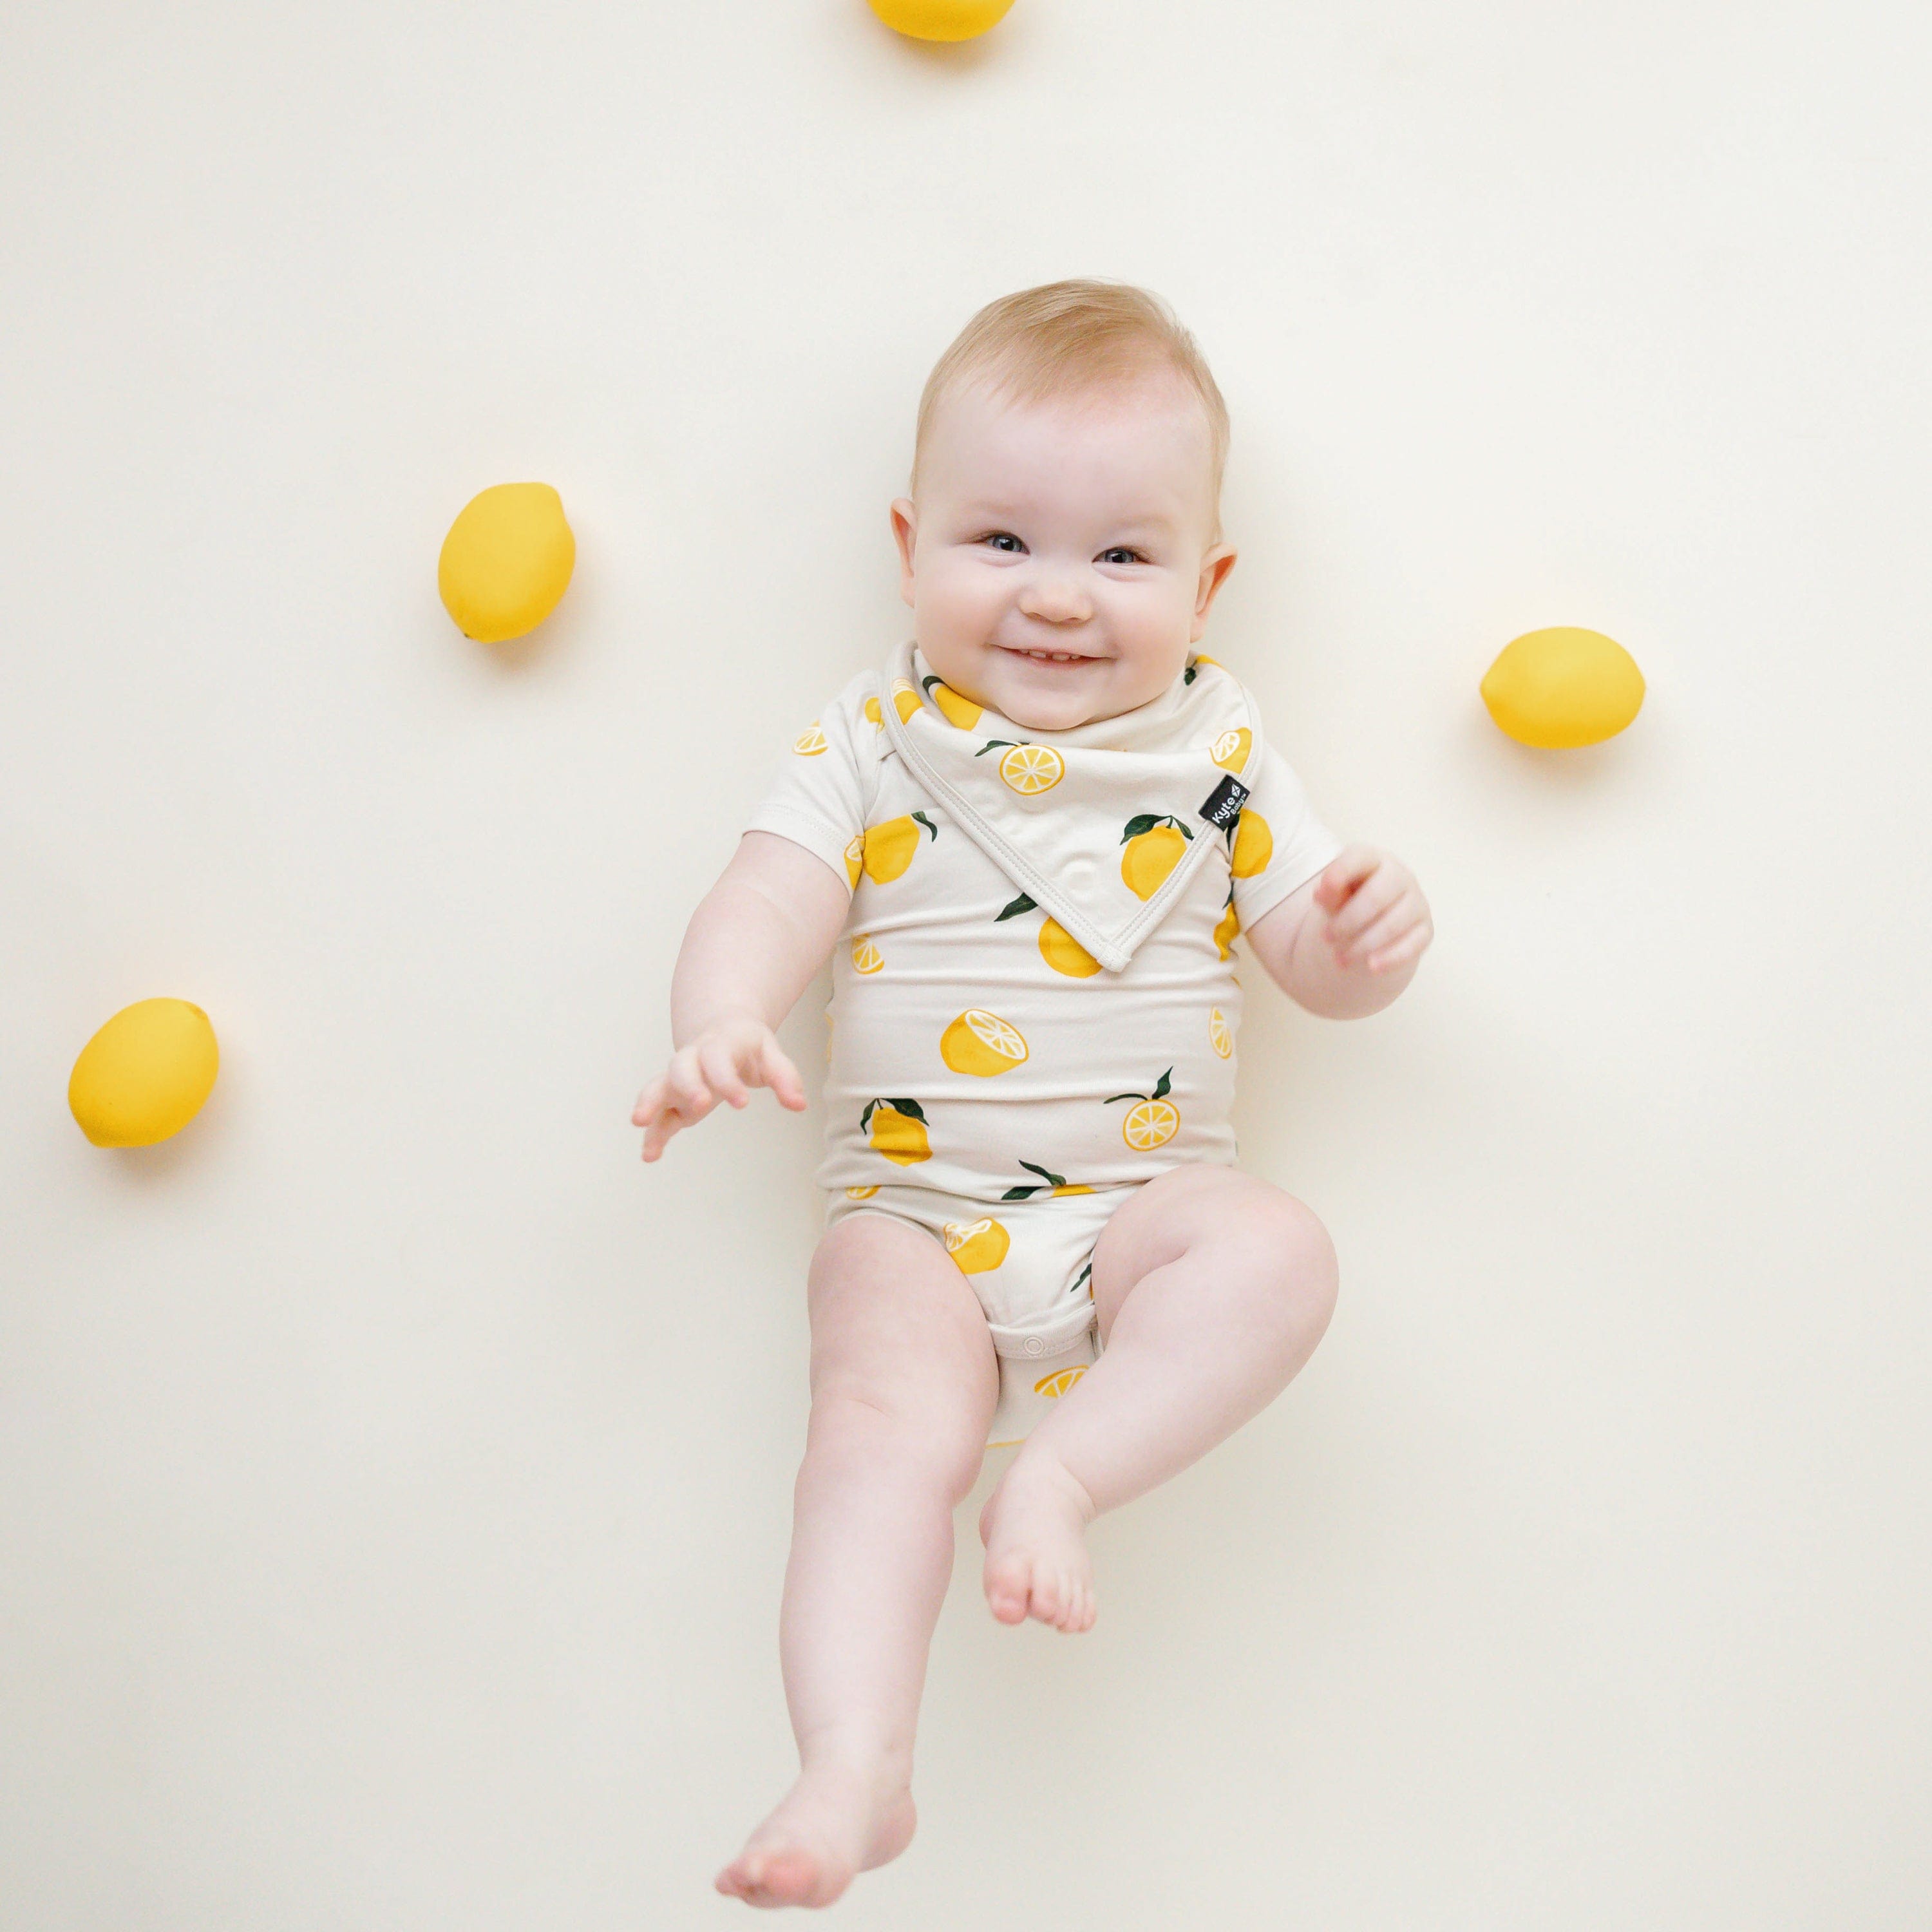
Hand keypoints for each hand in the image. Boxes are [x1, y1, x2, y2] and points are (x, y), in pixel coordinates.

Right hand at [631, 1011, 806, 1162]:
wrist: (722, 1029)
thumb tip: (799, 1105)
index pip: (719, 1059)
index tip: (742, 1103)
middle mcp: (693, 1058)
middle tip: (701, 1106)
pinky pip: (658, 1113)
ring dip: (650, 1103)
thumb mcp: (771, 1054)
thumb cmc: (748, 1046)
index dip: (727, 1080)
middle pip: (682, 1067)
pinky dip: (652, 1132)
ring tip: (641, 1123)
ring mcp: (678, 1078)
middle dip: (688, 1086)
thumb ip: (785, 1078)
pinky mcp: (672, 1098)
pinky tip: (650, 1155)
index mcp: (719, 1045)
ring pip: (658, 1086)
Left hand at [1310, 844, 1432, 974]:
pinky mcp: (1425, 929)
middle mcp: (1400, 876)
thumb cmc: (1351, 900)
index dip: (1340, 873)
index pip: (1359, 858)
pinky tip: (1371, 968)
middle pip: (1376, 897)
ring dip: (1363, 945)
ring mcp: (1417, 902)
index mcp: (1374, 860)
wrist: (1375, 920)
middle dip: (1348, 922)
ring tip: (1340, 959)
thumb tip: (1322, 891)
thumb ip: (1330, 892)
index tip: (1319, 893)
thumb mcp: (1336, 895)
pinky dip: (1390, 958)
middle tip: (1326, 938)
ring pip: (1392, 925)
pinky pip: (1412, 945)